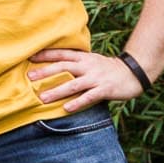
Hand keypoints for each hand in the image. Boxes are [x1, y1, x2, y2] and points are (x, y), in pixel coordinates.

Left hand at [26, 49, 142, 113]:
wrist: (134, 72)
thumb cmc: (108, 68)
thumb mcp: (91, 60)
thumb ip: (76, 62)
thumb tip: (55, 65)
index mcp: (83, 57)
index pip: (61, 54)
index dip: (45, 55)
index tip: (29, 57)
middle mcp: (88, 66)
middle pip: (63, 67)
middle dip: (46, 72)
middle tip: (30, 77)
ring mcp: (96, 78)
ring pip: (73, 84)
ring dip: (57, 91)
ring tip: (42, 98)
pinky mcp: (105, 89)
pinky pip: (89, 97)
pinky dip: (77, 102)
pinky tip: (66, 108)